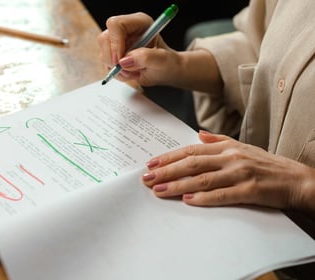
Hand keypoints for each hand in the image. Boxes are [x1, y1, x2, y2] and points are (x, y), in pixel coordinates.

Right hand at [97, 12, 179, 86]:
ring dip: (117, 69)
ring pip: (103, 54)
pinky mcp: (114, 54)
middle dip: (114, 59)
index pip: (116, 25)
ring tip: (134, 72)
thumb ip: (146, 58)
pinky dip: (117, 74)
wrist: (165, 71)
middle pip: (104, 39)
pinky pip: (106, 65)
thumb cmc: (166, 63)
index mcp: (139, 23)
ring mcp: (118, 43)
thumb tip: (125, 60)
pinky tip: (130, 73)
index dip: (115, 43)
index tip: (122, 60)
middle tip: (128, 70)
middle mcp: (126, 30)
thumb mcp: (162, 61)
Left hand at [142, 130, 314, 214]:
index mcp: (226, 147)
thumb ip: (219, 140)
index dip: (169, 157)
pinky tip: (188, 201)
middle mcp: (230, 157)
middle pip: (192, 163)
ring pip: (202, 179)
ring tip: (159, 191)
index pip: (191, 150)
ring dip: (178, 185)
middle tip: (147, 178)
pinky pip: (223, 195)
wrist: (295, 178)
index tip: (152, 163)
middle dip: (166, 171)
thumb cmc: (266, 164)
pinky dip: (204, 198)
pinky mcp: (250, 190)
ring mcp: (240, 173)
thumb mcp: (242, 146)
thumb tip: (199, 133)